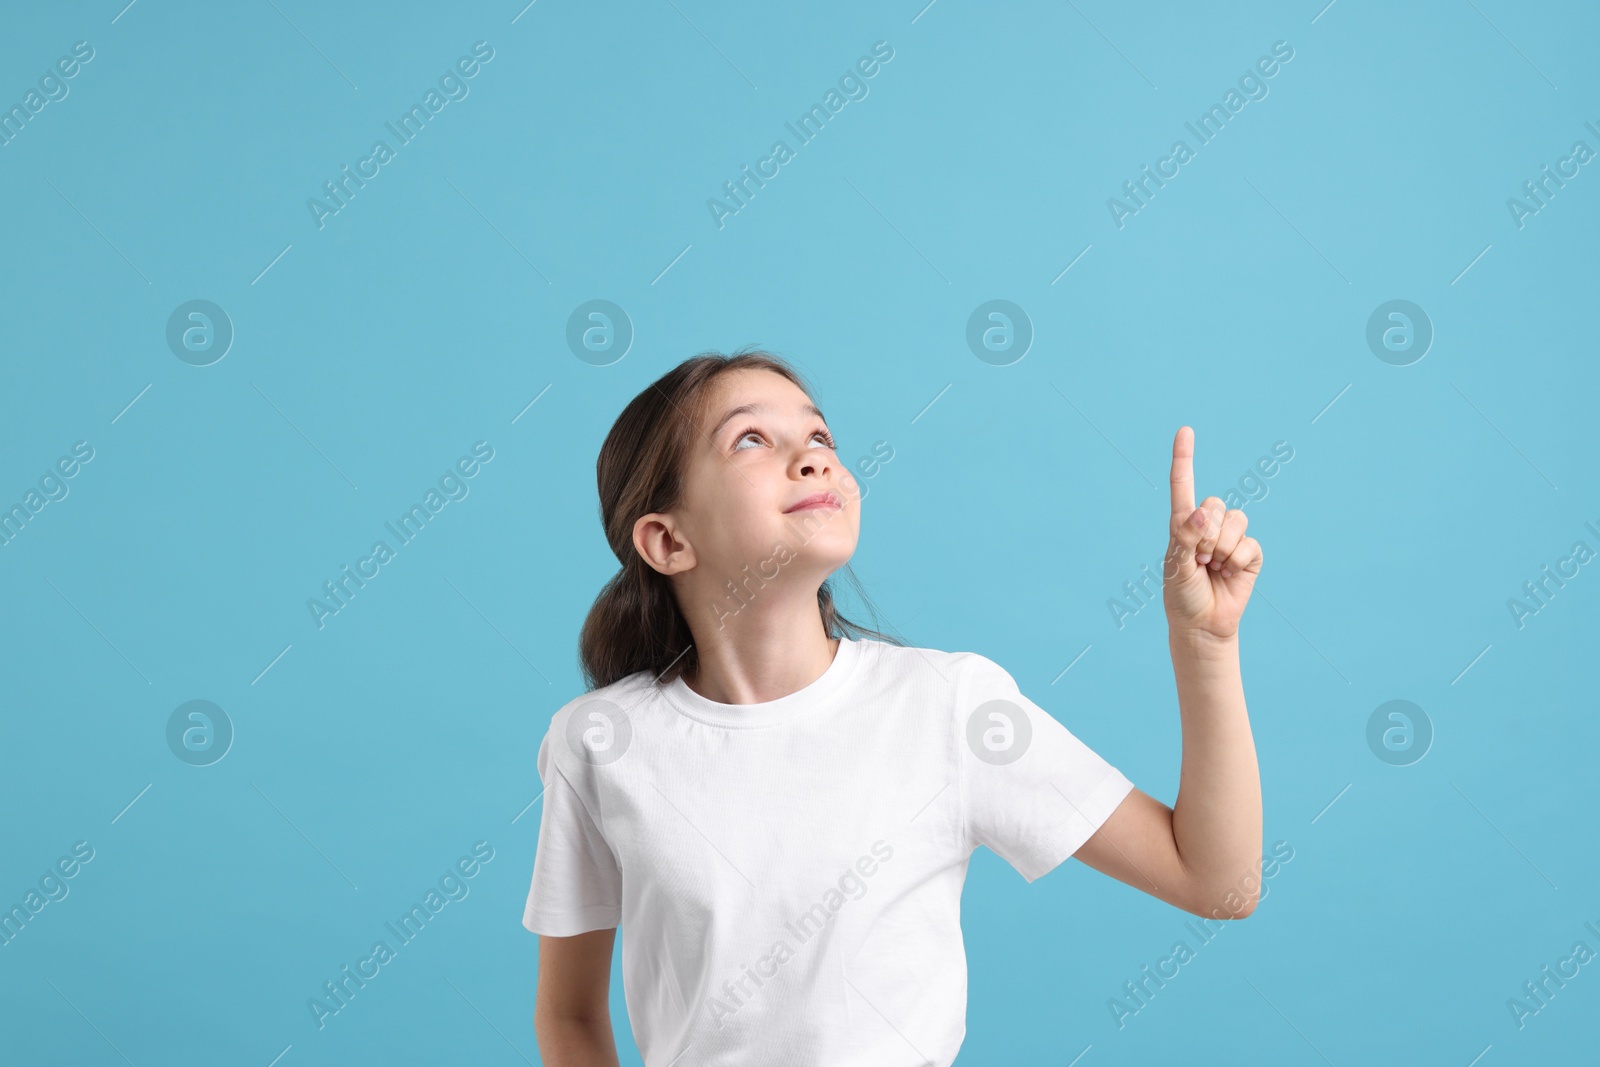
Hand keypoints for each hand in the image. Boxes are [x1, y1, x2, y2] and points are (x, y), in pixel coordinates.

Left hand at [1163, 426, 1262, 640]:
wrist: (1202, 625)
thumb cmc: (1182, 595)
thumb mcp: (1175, 568)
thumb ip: (1185, 539)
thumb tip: (1202, 513)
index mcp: (1182, 524)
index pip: (1182, 486)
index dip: (1184, 458)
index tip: (1185, 430)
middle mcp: (1208, 525)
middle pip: (1214, 505)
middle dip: (1205, 535)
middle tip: (1199, 561)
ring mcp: (1231, 538)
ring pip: (1235, 521)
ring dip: (1222, 548)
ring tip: (1213, 568)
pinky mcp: (1249, 553)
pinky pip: (1249, 544)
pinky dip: (1237, 562)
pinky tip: (1229, 575)